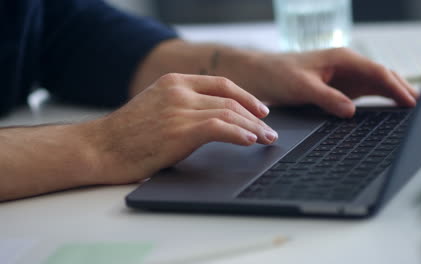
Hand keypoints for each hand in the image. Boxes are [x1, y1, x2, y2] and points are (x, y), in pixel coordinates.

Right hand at [90, 74, 277, 183]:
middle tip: (269, 131)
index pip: (221, 84)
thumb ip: (182, 106)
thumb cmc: (126, 134)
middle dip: (255, 116)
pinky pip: (219, 128)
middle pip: (230, 99)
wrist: (99, 148)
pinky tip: (250, 141)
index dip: (246, 97)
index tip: (260, 110)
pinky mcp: (179, 130)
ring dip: (253, 128)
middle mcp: (179, 91)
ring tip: (267, 139)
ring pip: (229, 113)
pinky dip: (238, 134)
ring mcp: (179, 109)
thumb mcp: (156, 108)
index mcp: (174, 82)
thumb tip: (213, 120)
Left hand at [236, 48, 417, 117]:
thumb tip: (351, 111)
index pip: (378, 72)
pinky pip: (364, 93)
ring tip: (410, 111)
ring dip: (393, 95)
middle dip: (401, 91)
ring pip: (376, 85)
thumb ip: (327, 98)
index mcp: (342, 58)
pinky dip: (379, 100)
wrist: (261, 75)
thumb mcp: (302, 86)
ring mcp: (344, 76)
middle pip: (382, 76)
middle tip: (418, 109)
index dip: (396, 88)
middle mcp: (347, 66)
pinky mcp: (339, 87)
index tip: (410, 102)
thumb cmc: (278, 74)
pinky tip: (387, 110)